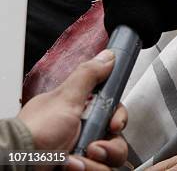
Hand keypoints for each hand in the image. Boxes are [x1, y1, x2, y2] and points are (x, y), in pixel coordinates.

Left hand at [18, 49, 127, 169]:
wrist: (19, 161)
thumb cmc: (36, 130)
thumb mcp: (65, 98)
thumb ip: (88, 75)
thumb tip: (107, 56)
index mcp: (82, 109)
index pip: (114, 111)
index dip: (118, 118)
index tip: (113, 124)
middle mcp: (84, 131)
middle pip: (115, 138)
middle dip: (110, 146)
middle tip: (94, 147)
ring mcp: (82, 153)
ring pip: (109, 160)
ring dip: (96, 162)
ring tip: (75, 161)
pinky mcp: (79, 169)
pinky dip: (86, 170)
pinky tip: (70, 167)